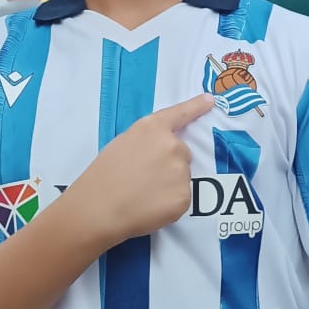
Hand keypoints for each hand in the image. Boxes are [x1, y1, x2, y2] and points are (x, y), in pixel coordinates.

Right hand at [68, 94, 215, 250]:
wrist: (98, 208)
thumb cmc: (103, 176)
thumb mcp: (123, 143)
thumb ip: (147, 141)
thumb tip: (160, 150)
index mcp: (153, 128)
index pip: (180, 113)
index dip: (196, 106)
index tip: (210, 100)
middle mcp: (172, 145)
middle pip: (182, 153)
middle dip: (169, 163)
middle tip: (144, 177)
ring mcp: (181, 171)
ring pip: (182, 176)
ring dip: (170, 184)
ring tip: (143, 194)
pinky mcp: (184, 196)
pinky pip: (181, 197)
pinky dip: (170, 203)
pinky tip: (150, 206)